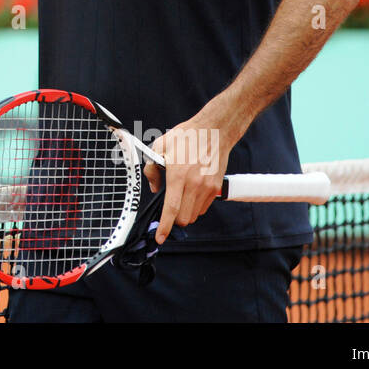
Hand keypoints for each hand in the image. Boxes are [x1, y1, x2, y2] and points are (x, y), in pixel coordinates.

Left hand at [143, 112, 232, 244]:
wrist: (214, 131)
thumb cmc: (186, 137)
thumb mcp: (160, 147)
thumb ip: (152, 169)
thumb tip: (155, 189)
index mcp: (178, 175)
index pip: (171, 209)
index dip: (164, 226)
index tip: (160, 237)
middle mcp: (194, 184)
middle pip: (183, 218)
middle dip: (173, 219)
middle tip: (168, 208)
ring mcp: (207, 188)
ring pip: (193, 215)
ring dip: (184, 212)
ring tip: (181, 194)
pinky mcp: (216, 188)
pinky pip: (202, 208)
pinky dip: (195, 206)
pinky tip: (191, 191)